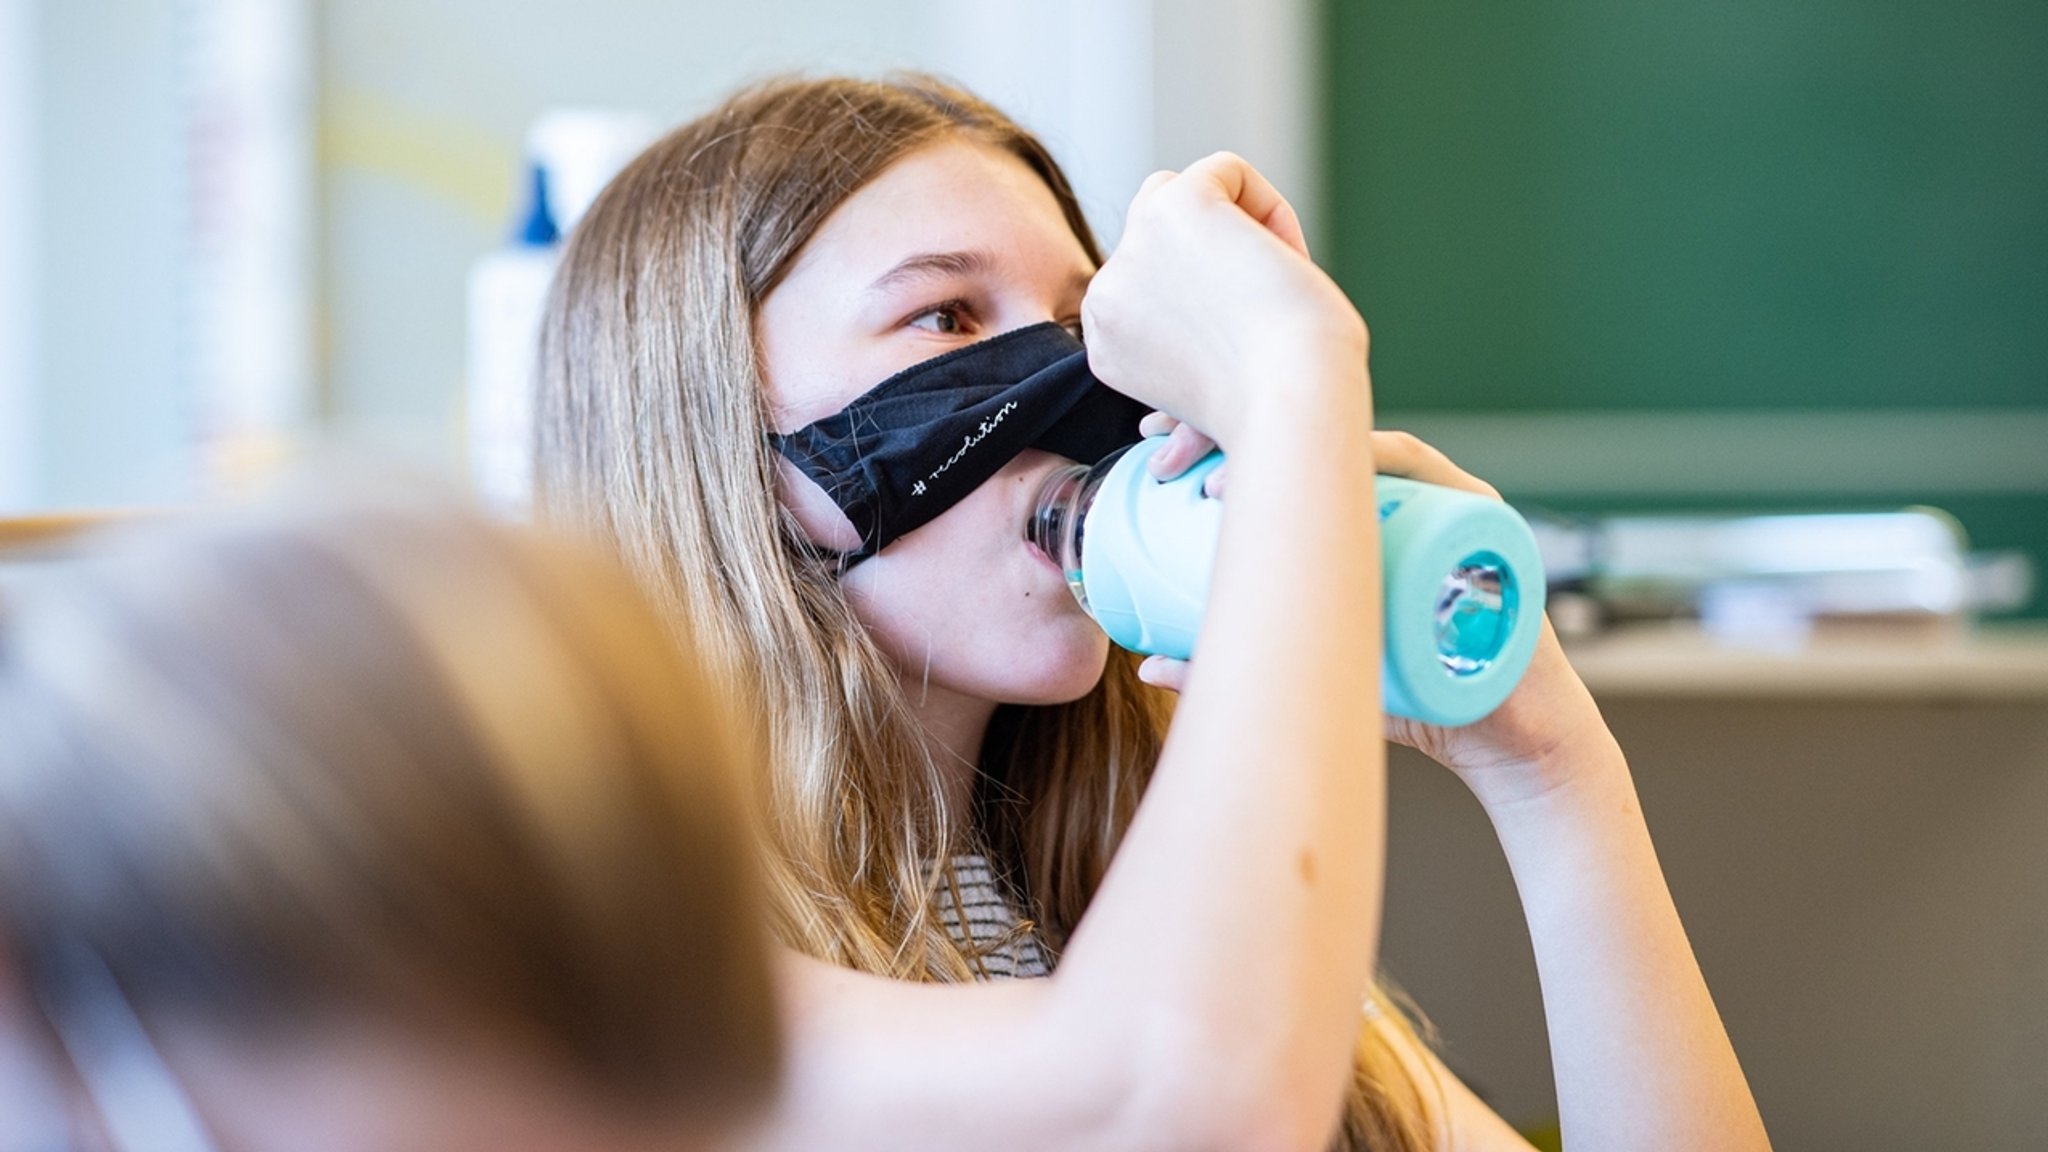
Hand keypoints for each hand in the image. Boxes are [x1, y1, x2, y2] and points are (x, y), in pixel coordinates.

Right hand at [1082, 153, 1365, 448]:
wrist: (1292, 403)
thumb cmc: (1272, 410)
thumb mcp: (1202, 390)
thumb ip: (1177, 360)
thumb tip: (1162, 441)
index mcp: (1105, 343)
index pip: (1145, 281)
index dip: (1204, 296)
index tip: (1243, 343)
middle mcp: (1106, 297)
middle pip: (1156, 234)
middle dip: (1214, 258)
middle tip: (1263, 308)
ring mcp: (1134, 248)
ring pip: (1180, 194)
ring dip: (1234, 227)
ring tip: (1272, 279)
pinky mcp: (1174, 207)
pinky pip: (1224, 170)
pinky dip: (1267, 206)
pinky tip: (1283, 258)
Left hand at [1135, 426, 1616, 808]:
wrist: (1503, 741)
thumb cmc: (1415, 698)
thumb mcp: (1312, 671)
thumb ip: (1239, 659)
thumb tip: (1146, 663)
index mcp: (1350, 510)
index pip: (1277, 448)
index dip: (1214, 428)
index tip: (1151, 437)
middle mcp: (1393, 491)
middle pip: (1306, 430)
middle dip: (1230, 422)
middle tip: (1165, 452)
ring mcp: (1438, 496)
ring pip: (1354, 444)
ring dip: (1283, 445)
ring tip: (1215, 482)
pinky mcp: (1481, 517)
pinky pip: (1428, 471)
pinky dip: (1375, 458)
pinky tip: (1322, 463)